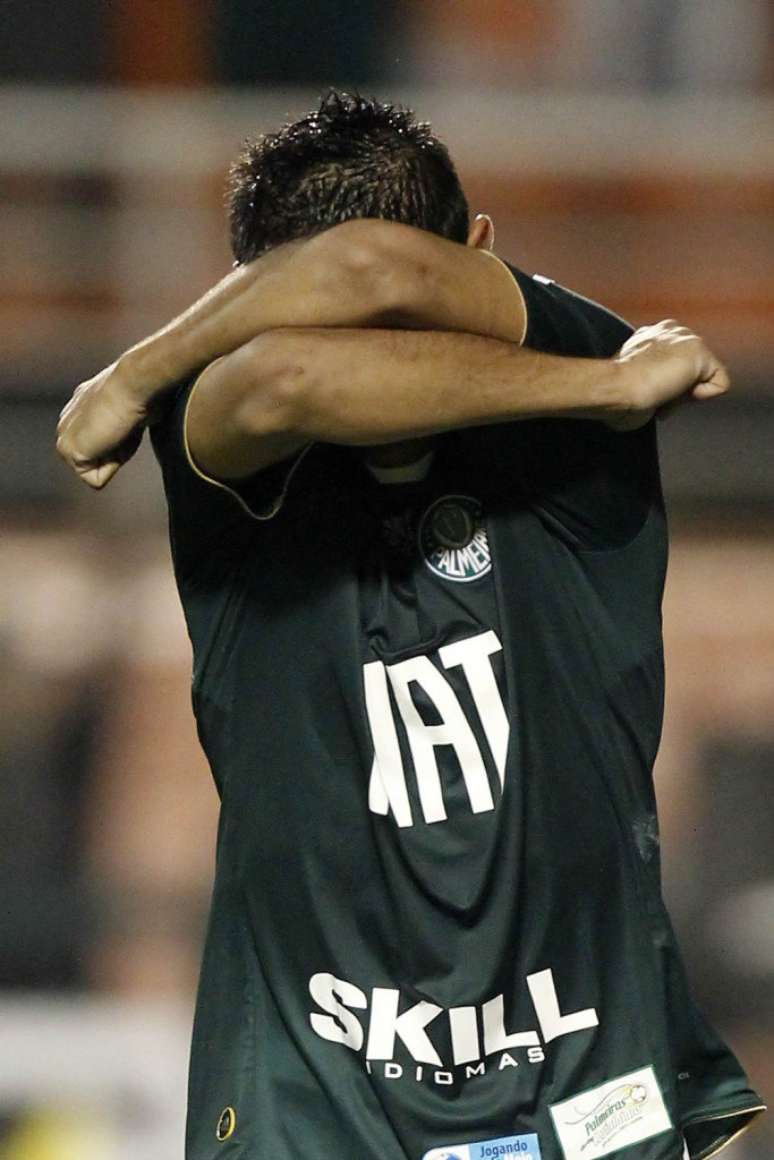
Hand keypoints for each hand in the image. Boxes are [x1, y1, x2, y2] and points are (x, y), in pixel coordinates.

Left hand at [56, 359, 148, 488]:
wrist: (133, 383)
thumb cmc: (141, 393)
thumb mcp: (131, 413)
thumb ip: (121, 427)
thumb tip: (137, 431)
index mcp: (78, 412)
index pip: (101, 448)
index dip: (123, 444)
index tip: (128, 419)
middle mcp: (66, 424)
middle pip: (97, 462)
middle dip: (116, 453)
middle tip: (125, 426)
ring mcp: (65, 438)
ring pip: (96, 471)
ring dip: (115, 458)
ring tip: (120, 431)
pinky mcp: (69, 451)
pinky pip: (95, 479)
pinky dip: (111, 465)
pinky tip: (114, 437)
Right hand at [610, 320, 729, 430]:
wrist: (616, 387)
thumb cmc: (616, 391)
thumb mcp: (630, 376)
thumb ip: (648, 376)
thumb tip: (661, 397)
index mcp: (650, 334)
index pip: (674, 362)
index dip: (665, 384)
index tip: (648, 391)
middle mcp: (671, 329)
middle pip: (692, 368)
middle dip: (679, 388)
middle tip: (657, 397)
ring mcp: (687, 338)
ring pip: (703, 376)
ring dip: (686, 393)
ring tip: (664, 395)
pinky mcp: (700, 353)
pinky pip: (720, 384)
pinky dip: (704, 396)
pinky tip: (678, 393)